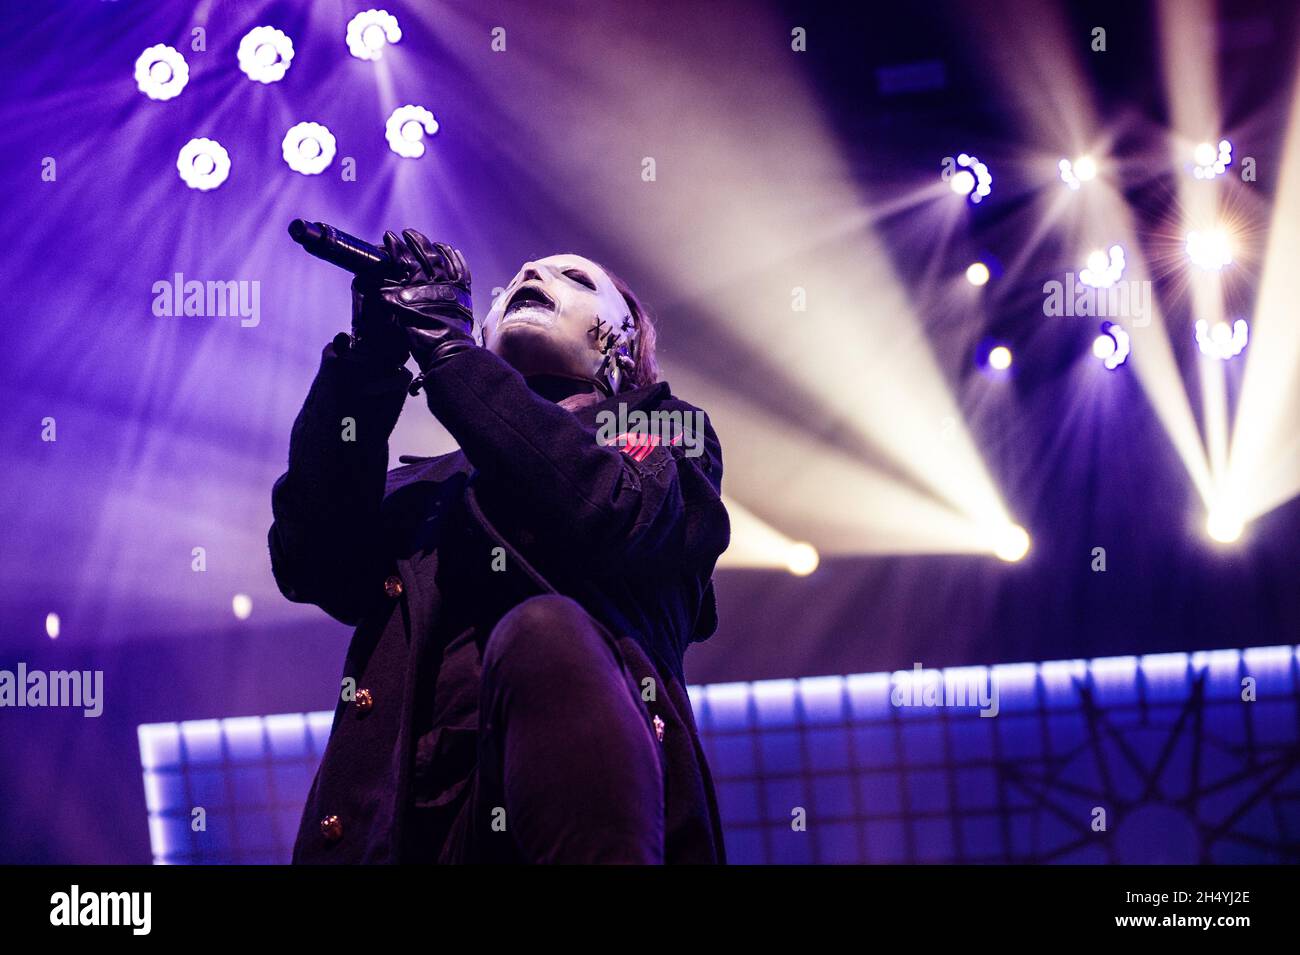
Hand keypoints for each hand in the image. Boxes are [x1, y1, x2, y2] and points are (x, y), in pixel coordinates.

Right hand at [374, 230, 474, 374]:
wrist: (446, 350)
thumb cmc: (420, 337)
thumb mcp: (397, 315)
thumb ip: (389, 296)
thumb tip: (376, 285)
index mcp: (417, 287)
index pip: (404, 260)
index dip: (396, 247)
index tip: (389, 237)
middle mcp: (436, 283)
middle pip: (425, 255)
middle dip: (415, 241)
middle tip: (407, 232)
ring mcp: (452, 287)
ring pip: (444, 260)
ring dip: (435, 248)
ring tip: (430, 241)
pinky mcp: (463, 293)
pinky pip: (461, 271)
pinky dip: (457, 259)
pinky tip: (452, 250)